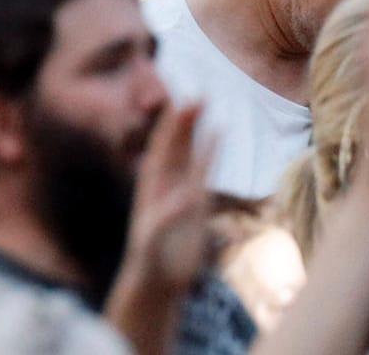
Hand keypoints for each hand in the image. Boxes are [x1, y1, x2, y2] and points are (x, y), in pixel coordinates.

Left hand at [120, 102, 214, 291]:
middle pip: (175, 141)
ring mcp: (181, 187)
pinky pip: (204, 169)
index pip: (161, 147)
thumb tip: (188, 198)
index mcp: (151, 183)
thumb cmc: (150, 257)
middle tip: (199, 91)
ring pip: (189, 150)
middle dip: (184, 117)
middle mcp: (164, 180)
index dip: (171, 125)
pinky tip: (218, 133)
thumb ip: (168, 217)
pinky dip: (210, 150)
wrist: (157, 277)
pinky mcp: (197, 200)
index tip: (182, 103)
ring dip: (196, 128)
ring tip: (205, 102)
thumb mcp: (155, 237)